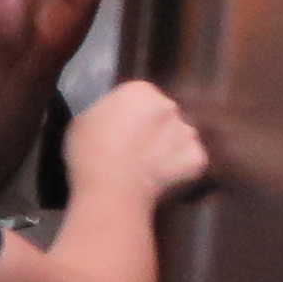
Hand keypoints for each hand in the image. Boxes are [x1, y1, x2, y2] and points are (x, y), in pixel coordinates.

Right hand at [67, 81, 210, 212]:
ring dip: (168, 148)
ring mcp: (187, 132)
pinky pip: (189, 161)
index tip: (118, 132)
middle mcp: (169, 105)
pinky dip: (179, 169)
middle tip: (133, 151)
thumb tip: (115, 119)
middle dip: (152, 130)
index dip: (128, 116)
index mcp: (140, 90)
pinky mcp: (198, 159)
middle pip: (162, 115)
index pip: (139, 97)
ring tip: (148, 169)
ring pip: (179, 138)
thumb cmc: (89, 153)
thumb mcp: (84, 121)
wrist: (112, 190)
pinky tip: (162, 180)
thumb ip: (106, 113)